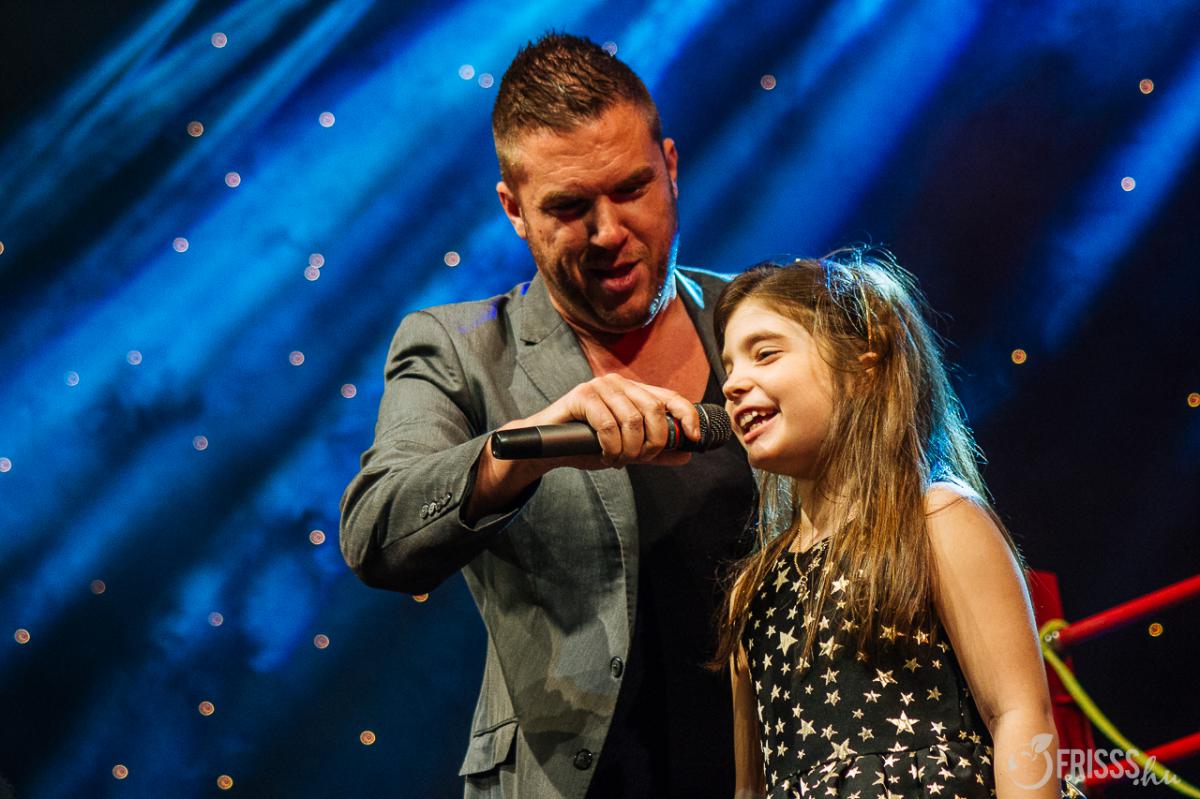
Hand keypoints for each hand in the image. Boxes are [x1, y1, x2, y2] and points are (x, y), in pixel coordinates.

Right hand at [502, 373, 700, 469]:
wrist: (548, 448)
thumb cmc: (586, 445)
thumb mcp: (627, 449)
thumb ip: (655, 452)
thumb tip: (687, 454)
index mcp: (634, 391)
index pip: (671, 397)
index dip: (687, 417)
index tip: (695, 439)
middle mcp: (620, 383)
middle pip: (655, 412)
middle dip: (651, 444)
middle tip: (637, 459)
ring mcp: (600, 386)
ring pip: (633, 421)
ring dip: (629, 450)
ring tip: (617, 459)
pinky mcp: (582, 395)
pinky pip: (609, 425)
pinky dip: (611, 448)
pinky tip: (605, 456)